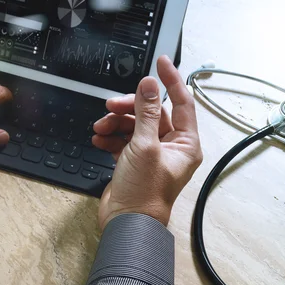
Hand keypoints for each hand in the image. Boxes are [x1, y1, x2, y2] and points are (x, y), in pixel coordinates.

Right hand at [93, 55, 202, 229]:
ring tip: (101, 127)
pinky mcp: (134, 160)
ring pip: (134, 125)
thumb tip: (149, 85)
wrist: (126, 222)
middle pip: (152, 112)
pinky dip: (111, 136)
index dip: (171, 80)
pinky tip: (99, 138)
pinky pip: (123, 139)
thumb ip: (147, 112)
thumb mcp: (145, 146)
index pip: (183, 102)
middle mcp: (171, 147)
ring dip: (116, 123)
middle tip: (112, 105)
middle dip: (130, 108)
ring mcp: (152, 153)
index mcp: (185, 143)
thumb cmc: (144, 194)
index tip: (161, 61)